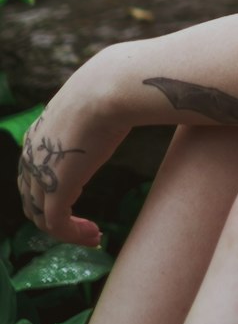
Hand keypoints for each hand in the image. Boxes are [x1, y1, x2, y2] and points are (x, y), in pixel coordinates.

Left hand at [16, 51, 128, 246]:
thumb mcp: (95, 103)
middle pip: (32, 199)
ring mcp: (40, 173)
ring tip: (94, 235)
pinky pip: (56, 224)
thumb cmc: (112, 89)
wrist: (110, 87)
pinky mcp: (55, 189)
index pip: (33, 173)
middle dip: (57, 216)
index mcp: (38, 135)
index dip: (52, 191)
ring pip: (42, 216)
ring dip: (68, 230)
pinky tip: (95, 236)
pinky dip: (73, 235)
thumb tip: (120, 106)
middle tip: (86, 224)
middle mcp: (31, 156)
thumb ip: (94, 114)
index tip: (82, 197)